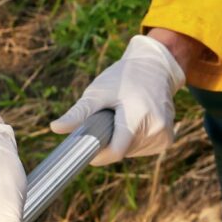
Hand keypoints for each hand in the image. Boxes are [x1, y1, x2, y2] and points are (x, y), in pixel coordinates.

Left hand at [52, 33, 186, 164]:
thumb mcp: (98, 92)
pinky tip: (134, 122)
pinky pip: (142, 149)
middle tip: (108, 119)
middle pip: (121, 152)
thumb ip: (79, 113)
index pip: (116, 151)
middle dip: (109, 141)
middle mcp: (156, 129)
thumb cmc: (123, 77)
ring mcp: (164, 135)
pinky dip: (133, 141)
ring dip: (121, 141)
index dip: (98, 154)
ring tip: (124, 117)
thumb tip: (55, 128)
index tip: (87, 147)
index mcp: (138, 116)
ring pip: (131, 152)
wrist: (156, 67)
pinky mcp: (167, 139)